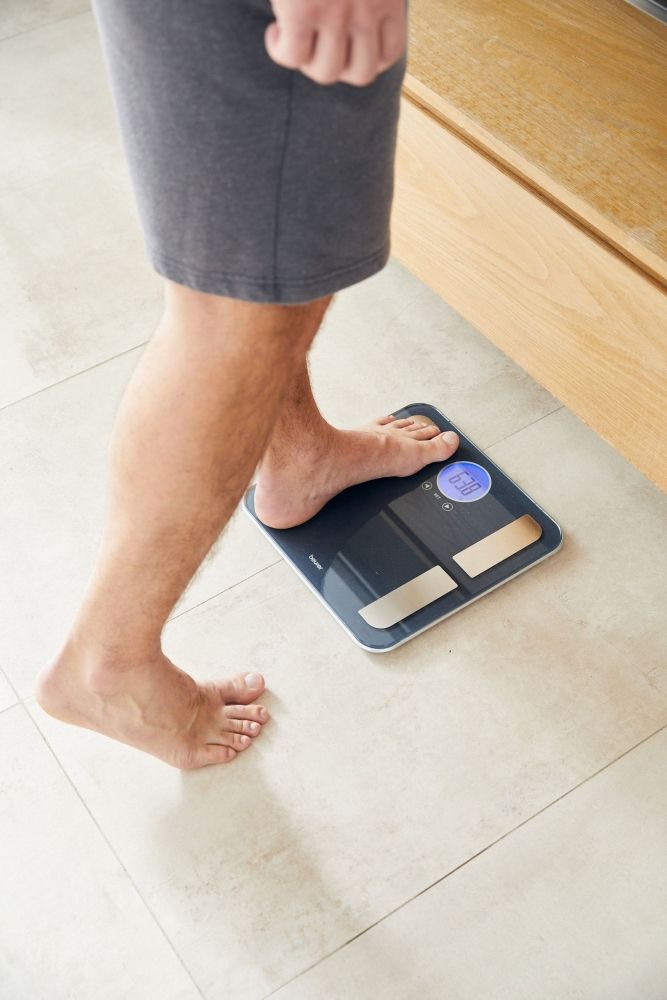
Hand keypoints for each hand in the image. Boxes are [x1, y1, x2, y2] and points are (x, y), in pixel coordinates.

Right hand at [265, 0, 405, 86]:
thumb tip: (350, 30)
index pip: (390, 52)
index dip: (367, 58)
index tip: (345, 44)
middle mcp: (367, 6)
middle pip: (360, 74)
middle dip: (338, 66)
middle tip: (317, 43)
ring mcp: (336, 10)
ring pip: (326, 71)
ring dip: (307, 61)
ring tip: (291, 35)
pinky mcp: (301, 9)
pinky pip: (291, 57)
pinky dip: (279, 49)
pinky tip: (274, 29)